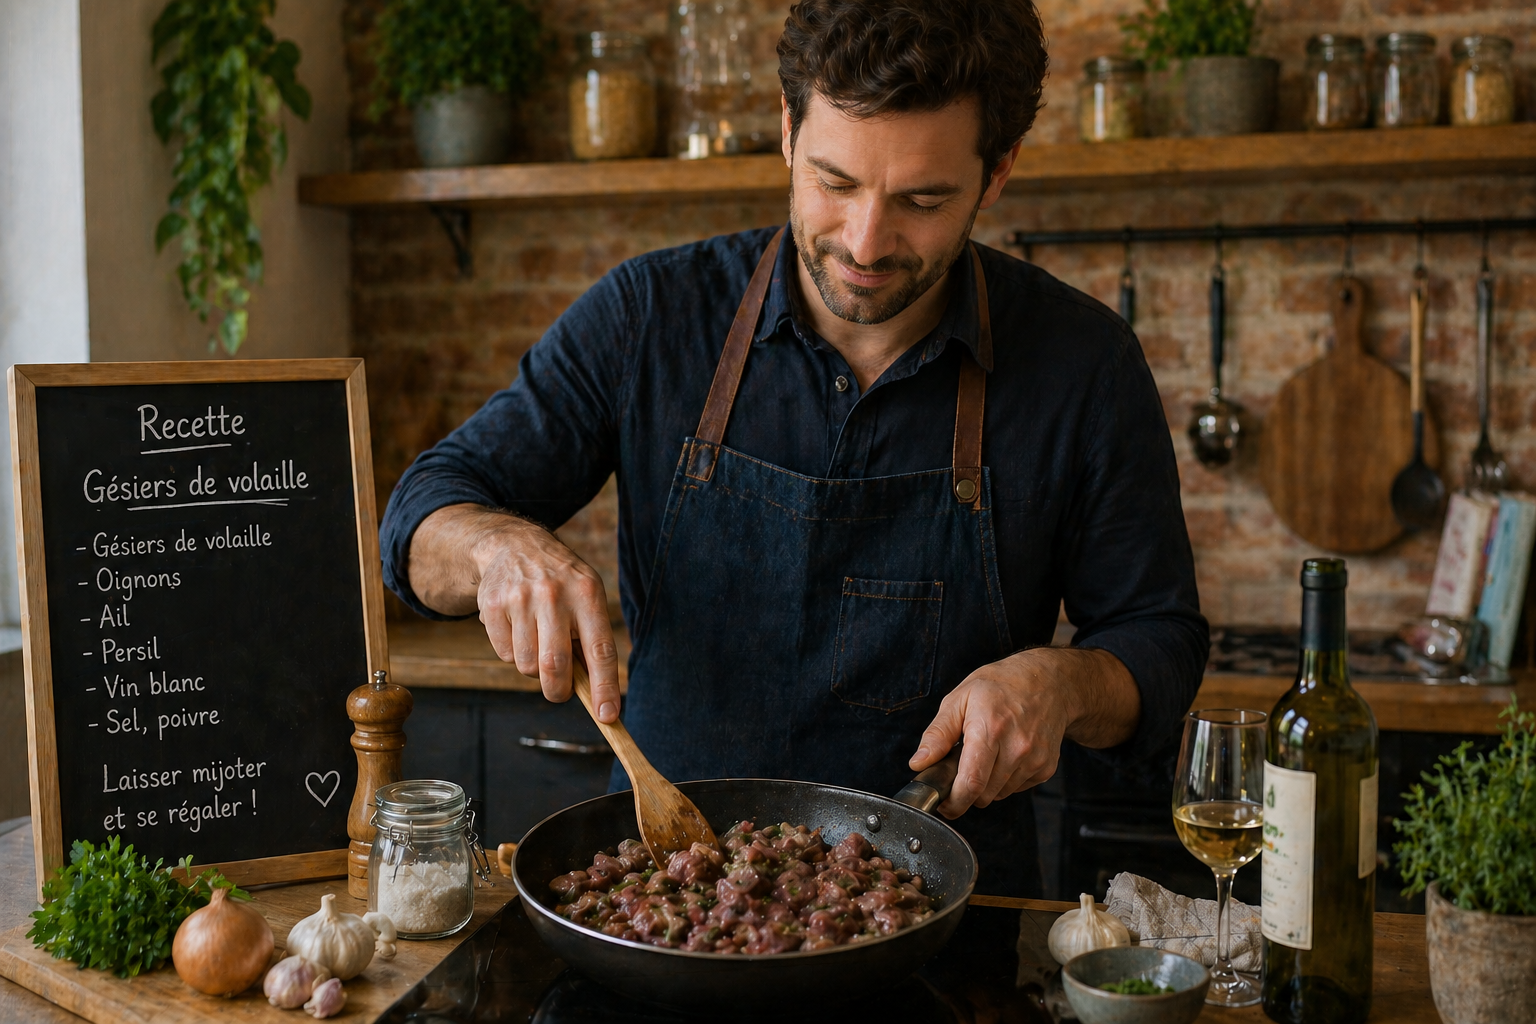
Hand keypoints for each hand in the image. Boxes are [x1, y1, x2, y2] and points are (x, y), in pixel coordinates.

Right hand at [408, 504, 621, 721]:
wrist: (515, 546)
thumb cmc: (562, 583)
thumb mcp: (586, 597)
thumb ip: (592, 640)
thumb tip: (597, 695)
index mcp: (588, 593)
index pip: (600, 649)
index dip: (604, 687)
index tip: (608, 715)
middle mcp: (554, 594)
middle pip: (555, 666)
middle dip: (558, 690)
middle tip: (558, 691)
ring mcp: (520, 598)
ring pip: (527, 666)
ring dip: (533, 668)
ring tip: (537, 641)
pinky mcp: (492, 605)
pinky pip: (504, 655)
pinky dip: (512, 653)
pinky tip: (517, 628)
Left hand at [907, 647, 1138, 817]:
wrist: (1049, 682)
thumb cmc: (999, 686)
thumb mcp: (959, 699)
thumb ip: (937, 734)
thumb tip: (918, 764)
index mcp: (990, 728)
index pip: (971, 782)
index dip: (954, 802)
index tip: (943, 805)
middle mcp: (1017, 747)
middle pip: (984, 795)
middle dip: (966, 791)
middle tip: (960, 768)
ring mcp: (1035, 759)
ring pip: (999, 794)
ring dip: (986, 785)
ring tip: (986, 754)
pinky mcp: (1046, 767)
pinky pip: (1016, 788)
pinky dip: (1005, 780)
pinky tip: (1005, 754)